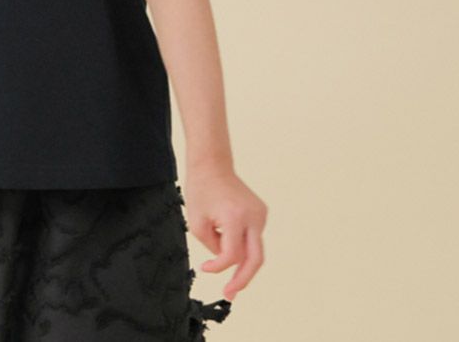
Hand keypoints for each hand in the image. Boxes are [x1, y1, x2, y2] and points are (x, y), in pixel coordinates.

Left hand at [183, 164, 267, 301]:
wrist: (212, 164)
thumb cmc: (201, 190)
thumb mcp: (197, 221)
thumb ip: (213, 246)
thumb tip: (227, 260)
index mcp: (236, 218)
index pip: (231, 255)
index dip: (217, 267)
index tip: (204, 268)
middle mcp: (253, 217)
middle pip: (255, 260)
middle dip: (243, 280)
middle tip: (230, 294)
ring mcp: (261, 214)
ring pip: (253, 248)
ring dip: (237, 254)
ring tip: (216, 231)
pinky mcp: (261, 212)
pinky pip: (252, 235)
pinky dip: (240, 240)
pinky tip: (224, 222)